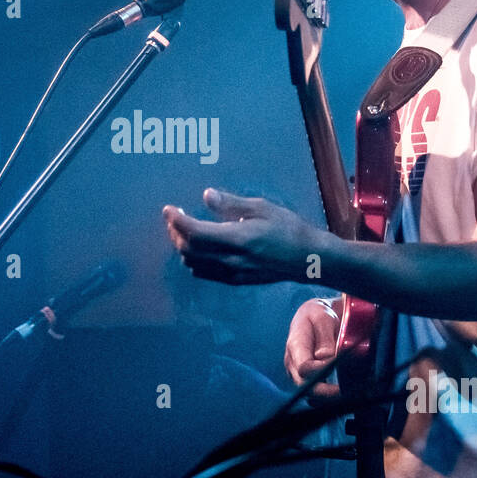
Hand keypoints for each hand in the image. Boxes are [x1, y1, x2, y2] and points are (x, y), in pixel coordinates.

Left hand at [162, 188, 322, 284]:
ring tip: (185, 229)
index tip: (168, 209)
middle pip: (188, 250)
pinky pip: (204, 273)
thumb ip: (231, 204)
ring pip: (193, 264)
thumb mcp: (262, 208)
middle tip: (175, 216)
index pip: (194, 233)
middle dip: (175, 232)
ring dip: (183, 247)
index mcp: (237, 239)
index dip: (176, 221)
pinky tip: (199, 247)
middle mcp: (231, 260)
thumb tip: (206, 196)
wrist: (307, 259)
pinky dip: (193, 259)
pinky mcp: (235, 281)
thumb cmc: (288, 228)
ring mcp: (232, 274)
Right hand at [285, 297, 341, 399]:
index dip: (321, 373)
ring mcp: (297, 372)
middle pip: (304, 385)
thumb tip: (325, 357)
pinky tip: (338, 394)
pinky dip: (325, 395)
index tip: (339, 373)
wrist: (315, 316)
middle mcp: (292, 362)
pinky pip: (313, 392)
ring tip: (345, 393)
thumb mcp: (323, 317)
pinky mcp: (305, 378)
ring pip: (308, 391)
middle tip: (345, 392)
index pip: (304, 367)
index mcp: (295, 345)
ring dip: (326, 395)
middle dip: (324, 392)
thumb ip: (324, 337)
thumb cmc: (319, 314)